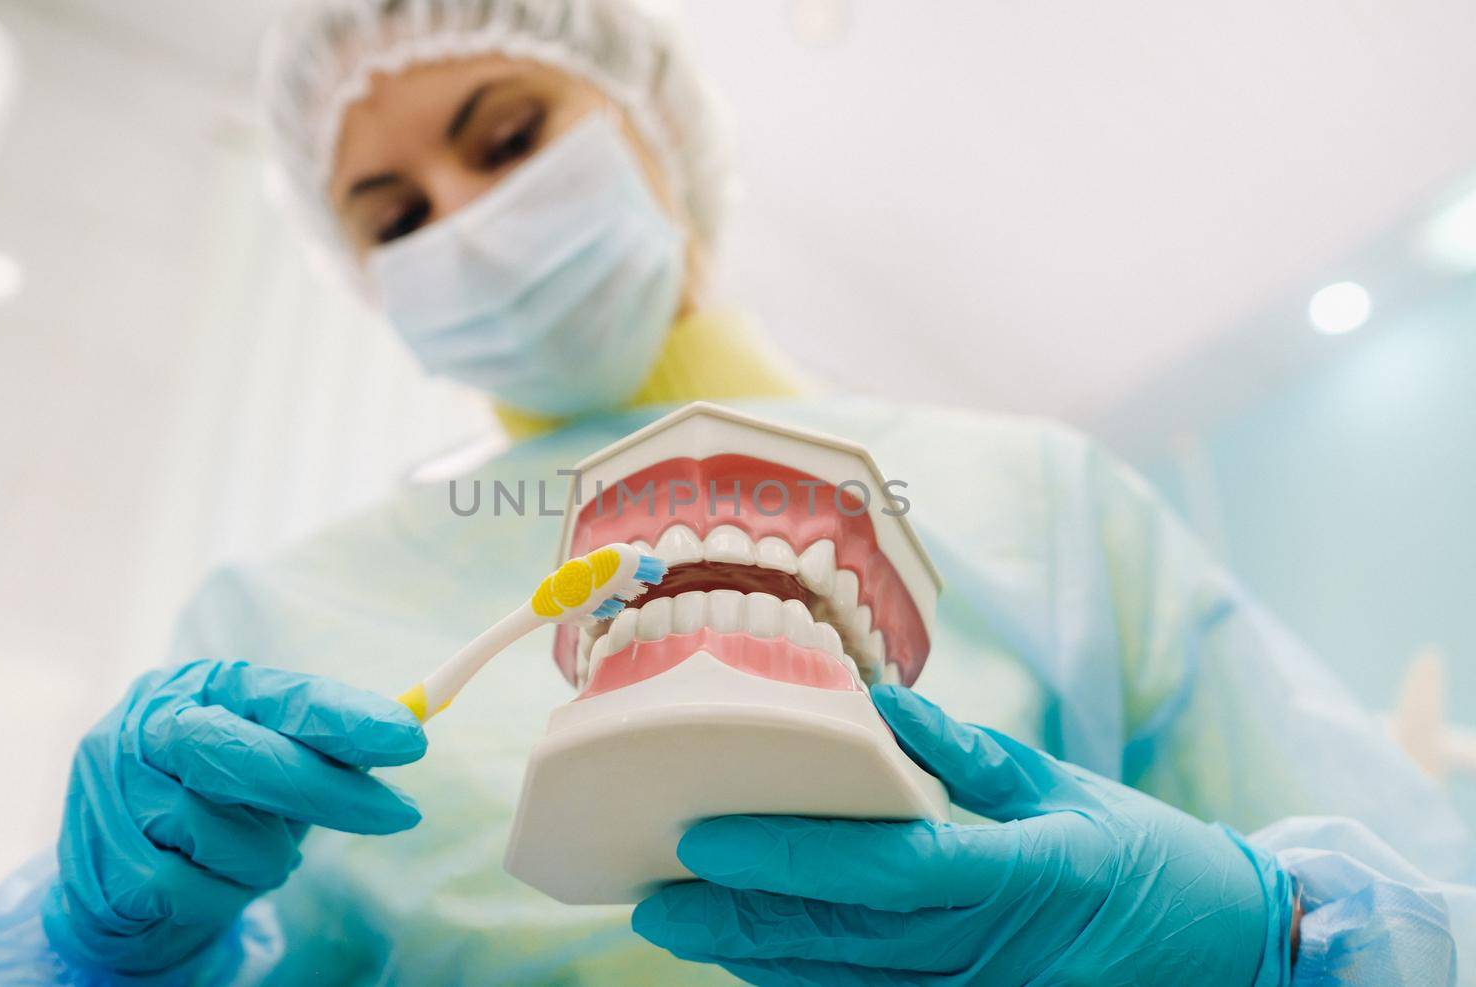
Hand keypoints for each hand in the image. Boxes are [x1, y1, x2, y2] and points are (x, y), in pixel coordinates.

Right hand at [42, 659, 425, 974]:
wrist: (118, 876)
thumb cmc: (217, 805)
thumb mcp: (270, 763)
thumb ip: (324, 746)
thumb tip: (409, 728)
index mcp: (200, 687)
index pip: (280, 697)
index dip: (346, 718)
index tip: (410, 738)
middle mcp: (149, 726)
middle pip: (246, 755)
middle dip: (329, 789)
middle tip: (402, 813)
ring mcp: (117, 792)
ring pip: (227, 835)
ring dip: (265, 859)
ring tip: (254, 856)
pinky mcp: (106, 861)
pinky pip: (194, 889)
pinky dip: (223, 897)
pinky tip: (212, 885)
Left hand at [634, 685, 1293, 985]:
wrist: (1228, 951)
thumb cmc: (1147, 855)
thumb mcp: (1067, 790)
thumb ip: (969, 756)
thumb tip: (878, 704)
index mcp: (1023, 876)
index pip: (888, 869)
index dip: (791, 857)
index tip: (706, 836)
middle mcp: (991, 953)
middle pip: (843, 940)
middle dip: (738, 921)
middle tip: (649, 895)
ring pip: (845, 985)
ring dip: (752, 958)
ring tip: (674, 925)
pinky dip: (803, 986)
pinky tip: (745, 965)